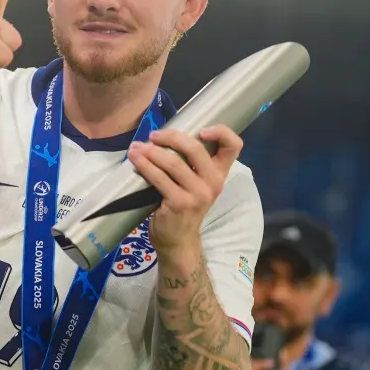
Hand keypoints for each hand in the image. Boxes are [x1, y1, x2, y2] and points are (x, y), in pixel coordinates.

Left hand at [126, 124, 242, 256]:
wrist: (178, 240)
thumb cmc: (184, 206)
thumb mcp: (196, 184)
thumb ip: (190, 163)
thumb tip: (163, 136)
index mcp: (220, 173)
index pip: (234, 146)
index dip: (221, 132)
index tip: (201, 129)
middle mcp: (213, 182)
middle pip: (196, 149)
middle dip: (171, 137)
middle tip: (154, 135)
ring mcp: (198, 194)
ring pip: (173, 163)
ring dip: (151, 152)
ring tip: (136, 148)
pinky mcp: (179, 203)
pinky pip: (159, 178)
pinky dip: (145, 166)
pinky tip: (135, 160)